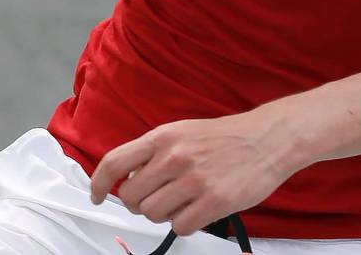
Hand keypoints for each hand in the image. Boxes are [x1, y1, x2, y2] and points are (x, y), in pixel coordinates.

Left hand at [89, 111, 298, 236]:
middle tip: (154, 199)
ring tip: (181, 202)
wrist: (265, 139)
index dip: (99, 183)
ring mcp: (193, 180)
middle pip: (132, 196)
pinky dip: (184, 224)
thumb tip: (128, 178)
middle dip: (138, 204)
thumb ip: (153, 152)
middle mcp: (173, 157)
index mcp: (162, 137)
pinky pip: (180, 227)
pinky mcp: (213, 202)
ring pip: (153, 214)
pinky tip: (197, 210)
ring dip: (163, 214)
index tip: (96, 195)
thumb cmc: (221, 138)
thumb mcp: (181, 132)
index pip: (115, 162)